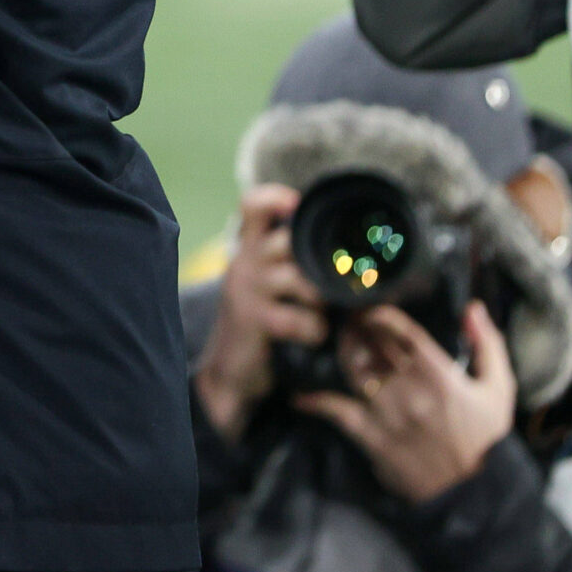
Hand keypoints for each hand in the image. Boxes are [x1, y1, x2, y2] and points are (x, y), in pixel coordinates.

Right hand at [193, 185, 325, 442]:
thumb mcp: (263, 285)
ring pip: (301, 279)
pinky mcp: (255, 321)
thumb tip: (343, 250)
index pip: (252, 205)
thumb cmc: (258, 323)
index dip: (276, 198)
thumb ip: (287, 262)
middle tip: (336, 280)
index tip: (297, 210)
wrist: (229, 372)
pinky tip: (311, 336)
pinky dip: (316, 330)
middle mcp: (244, 263)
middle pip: (289, 240)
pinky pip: (302, 319)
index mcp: (247, 250)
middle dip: (320, 263)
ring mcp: (248, 291)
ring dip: (321, 300)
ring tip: (321, 314)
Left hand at [294, 302, 515, 502]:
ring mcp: (387, 413)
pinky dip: (316, 403)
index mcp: (440, 375)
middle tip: (349, 316)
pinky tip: (300, 397)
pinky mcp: (371, 436)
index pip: (402, 331)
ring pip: (353, 370)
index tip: (371, 306)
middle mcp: (409, 390)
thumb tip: (472, 307)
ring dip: (343, 350)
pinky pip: (337, 413)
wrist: (474, 492)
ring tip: (339, 339)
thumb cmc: (486, 438)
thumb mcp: (498, 389)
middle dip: (357, 326)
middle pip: (373, 345)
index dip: (381, 313)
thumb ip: (488, 344)